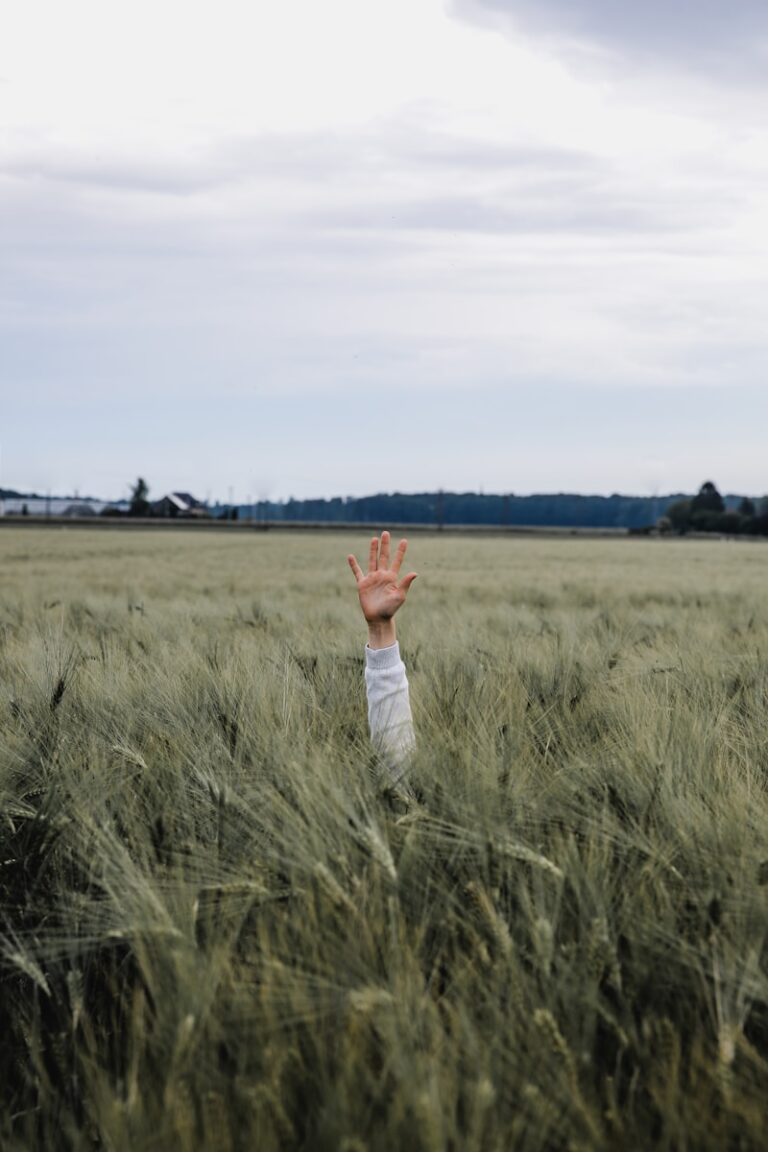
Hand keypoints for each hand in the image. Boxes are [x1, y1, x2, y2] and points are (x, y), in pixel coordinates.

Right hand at [348, 532, 416, 647]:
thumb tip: (415, 573)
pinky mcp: (363, 584)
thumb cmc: (391, 609)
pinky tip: (351, 556)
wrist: (378, 618)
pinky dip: (354, 565)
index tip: (404, 540)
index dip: (400, 551)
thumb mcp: (400, 596)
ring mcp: (372, 579)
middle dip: (385, 545)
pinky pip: (357, 572)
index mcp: (392, 577)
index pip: (397, 561)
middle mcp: (382, 575)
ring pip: (372, 560)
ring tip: (374, 539)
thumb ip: (405, 583)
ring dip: (373, 550)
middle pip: (384, 556)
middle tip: (385, 532)